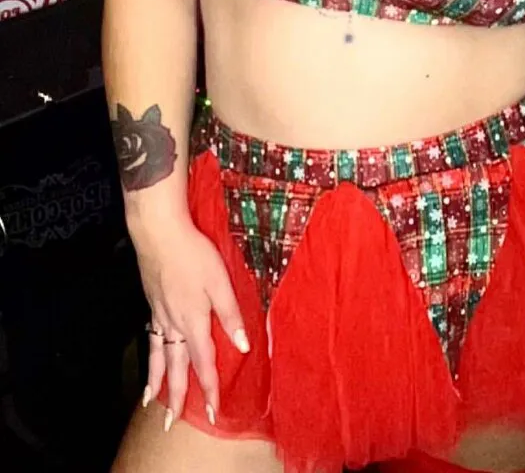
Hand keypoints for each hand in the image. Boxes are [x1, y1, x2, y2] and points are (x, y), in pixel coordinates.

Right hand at [134, 215, 249, 430]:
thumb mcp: (220, 281)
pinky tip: (150, 357)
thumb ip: (231, 314)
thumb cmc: (194, 254)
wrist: (159, 234)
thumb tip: (242, 345)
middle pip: (175, 367)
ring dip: (157, 381)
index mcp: (194, 321)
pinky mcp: (152, 303)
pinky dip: (149, 356)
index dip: (209, 388)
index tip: (214, 411)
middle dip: (178, 396)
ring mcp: (159, 314)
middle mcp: (174, 323)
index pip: (204, 362)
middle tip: (172, 423)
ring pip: (158, 356)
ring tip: (152, 402)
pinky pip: (150, 339)